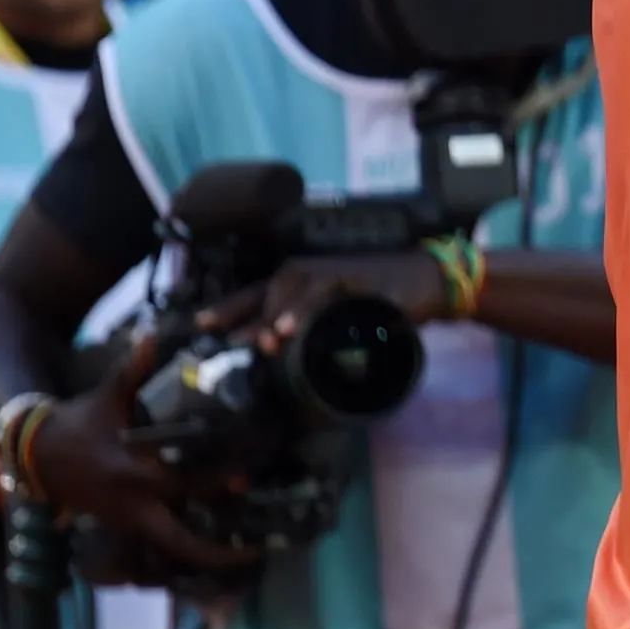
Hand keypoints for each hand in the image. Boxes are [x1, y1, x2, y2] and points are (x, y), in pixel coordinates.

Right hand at [29, 337, 258, 578]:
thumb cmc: (79, 423)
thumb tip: (150, 333)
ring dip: (209, 555)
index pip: (186, 483)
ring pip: (174, 550)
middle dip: (220, 548)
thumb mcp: (106, 396)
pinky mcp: (126, 528)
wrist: (36, 457)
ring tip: (250, 552)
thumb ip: (132, 368)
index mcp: (135, 473)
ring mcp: (129, 522)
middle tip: (261, 541)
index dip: (220, 482)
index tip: (249, 476)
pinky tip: (221, 544)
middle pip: (183, 542)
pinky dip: (190, 546)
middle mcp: (135, 505)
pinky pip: (163, 546)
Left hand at [195, 252, 454, 351]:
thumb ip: (311, 330)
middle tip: (225, 340)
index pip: (256, 291)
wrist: (429, 281)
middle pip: (266, 287)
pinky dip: (306, 311)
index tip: (200, 327)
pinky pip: (326, 294)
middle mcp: (312, 271)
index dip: (228, 307)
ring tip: (263, 341)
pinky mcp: (357, 278)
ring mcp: (334, 272)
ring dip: (274, 314)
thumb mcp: (340, 315)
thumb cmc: (381, 299)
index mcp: (303, 281)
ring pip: (292, 286)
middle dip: (243, 312)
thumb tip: (276, 357)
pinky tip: (292, 329)